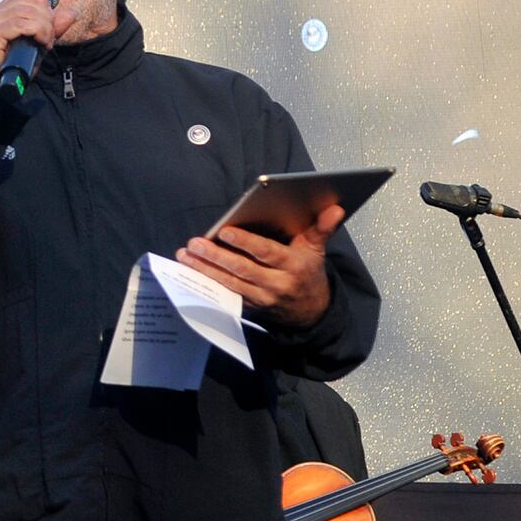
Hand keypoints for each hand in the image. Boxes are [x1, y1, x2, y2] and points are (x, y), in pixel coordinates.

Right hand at [0, 0, 78, 88]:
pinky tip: (40, 43)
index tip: (48, 25)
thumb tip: (70, 14)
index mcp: (0, 11)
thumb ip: (52, 27)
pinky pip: (21, 24)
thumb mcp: (38, 42)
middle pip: (28, 1)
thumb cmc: (16, 65)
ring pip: (27, 12)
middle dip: (46, 18)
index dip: (42, 4)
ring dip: (44, 27)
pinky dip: (37, 32)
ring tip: (45, 43)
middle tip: (48, 38)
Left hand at [178, 203, 345, 328]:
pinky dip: (207, 285)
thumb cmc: (309, 272)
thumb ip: (321, 228)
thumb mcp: (316, 250)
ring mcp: (262, 299)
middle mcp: (277, 284)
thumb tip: (335, 207)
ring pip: (230, 284)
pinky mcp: (251, 308)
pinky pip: (226, 296)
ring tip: (186, 256)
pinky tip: (190, 273)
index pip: (266, 253)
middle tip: (194, 244)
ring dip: (205, 270)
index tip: (224, 231)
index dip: (245, 242)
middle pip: (242, 270)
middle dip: (216, 256)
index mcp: (293, 266)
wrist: (312, 313)